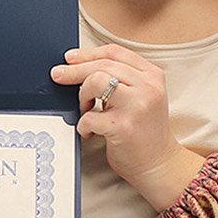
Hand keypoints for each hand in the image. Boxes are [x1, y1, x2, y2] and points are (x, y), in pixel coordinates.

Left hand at [51, 44, 204, 210]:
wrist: (158, 164)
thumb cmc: (144, 130)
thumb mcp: (142, 96)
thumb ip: (121, 79)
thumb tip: (78, 65)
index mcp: (152, 75)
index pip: (114, 52)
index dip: (88, 53)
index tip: (70, 58)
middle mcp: (148, 87)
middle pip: (102, 65)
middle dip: (74, 71)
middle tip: (58, 76)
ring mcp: (137, 106)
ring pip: (95, 82)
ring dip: (82, 96)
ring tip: (86, 109)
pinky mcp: (123, 127)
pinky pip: (89, 116)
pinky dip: (83, 125)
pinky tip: (90, 132)